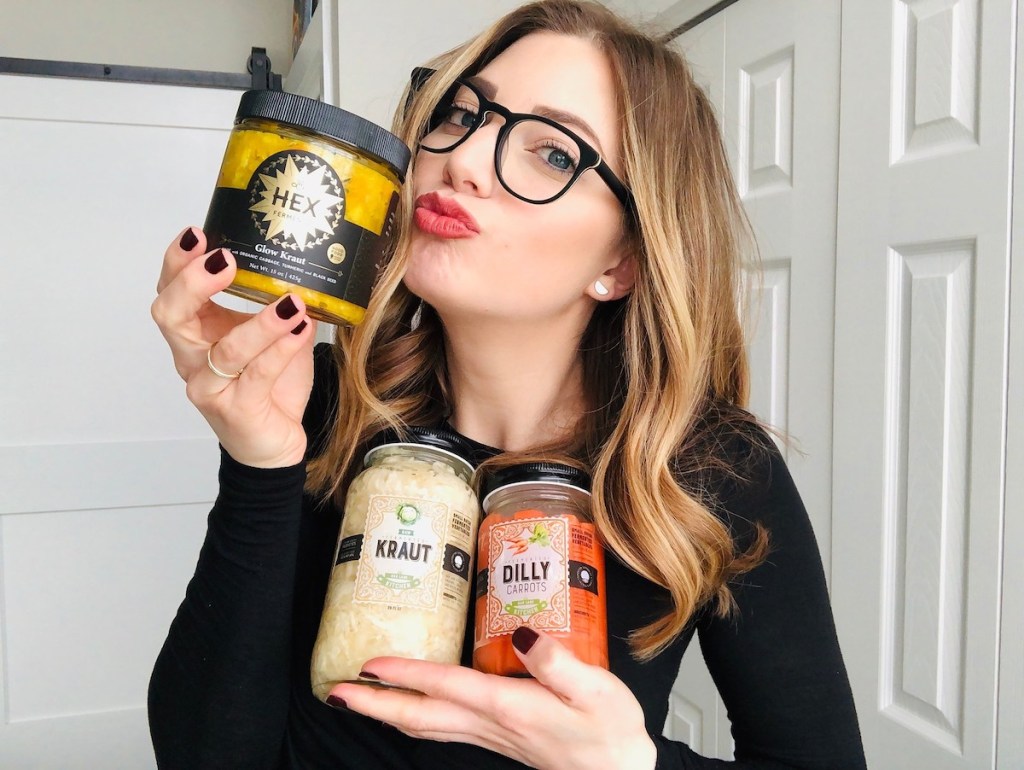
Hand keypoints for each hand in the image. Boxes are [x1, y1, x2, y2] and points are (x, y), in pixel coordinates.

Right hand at [151, 227, 315, 466]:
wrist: (275, 442)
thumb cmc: (269, 385)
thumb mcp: (275, 336)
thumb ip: (279, 304)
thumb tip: (306, 265)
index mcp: (195, 332)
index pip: (170, 290)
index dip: (176, 262)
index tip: (197, 233)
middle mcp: (192, 359)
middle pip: (171, 316)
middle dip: (192, 284)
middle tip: (224, 260)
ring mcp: (210, 387)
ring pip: (223, 351)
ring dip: (259, 323)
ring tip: (290, 302)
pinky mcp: (236, 411)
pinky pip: (257, 376)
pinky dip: (281, 349)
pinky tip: (301, 329)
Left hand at [328, 629, 656, 769]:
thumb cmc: (612, 732)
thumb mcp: (596, 689)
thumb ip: (557, 661)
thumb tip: (520, 632)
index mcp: (509, 708)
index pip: (445, 686)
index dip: (405, 673)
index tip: (368, 663)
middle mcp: (491, 725)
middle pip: (421, 716)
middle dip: (376, 703)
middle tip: (336, 692)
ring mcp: (492, 735)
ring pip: (427, 725)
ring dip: (389, 711)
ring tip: (360, 696)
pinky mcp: (500, 737)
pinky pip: (444, 728)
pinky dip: (417, 715)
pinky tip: (414, 703)